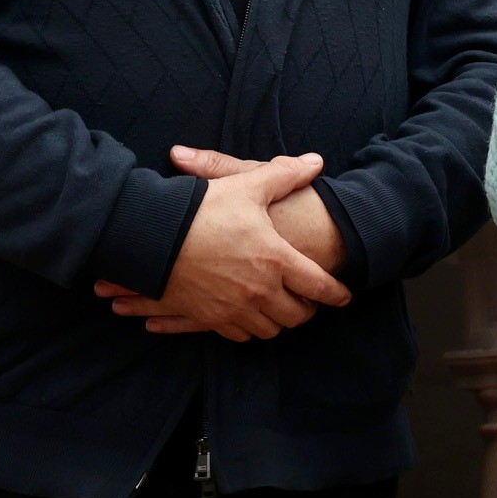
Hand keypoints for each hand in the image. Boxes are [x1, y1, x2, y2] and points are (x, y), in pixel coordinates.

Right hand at [94, 152, 347, 338]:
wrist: (152, 237)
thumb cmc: (203, 210)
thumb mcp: (247, 185)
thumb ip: (285, 175)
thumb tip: (316, 162)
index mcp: (276, 259)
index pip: (319, 286)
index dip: (337, 293)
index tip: (344, 297)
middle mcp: (260, 290)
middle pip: (297, 315)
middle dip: (307, 310)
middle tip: (309, 301)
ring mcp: (235, 308)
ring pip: (270, 329)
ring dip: (279, 321)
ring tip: (280, 308)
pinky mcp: (211, 318)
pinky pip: (239, 335)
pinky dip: (249, 329)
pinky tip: (249, 317)